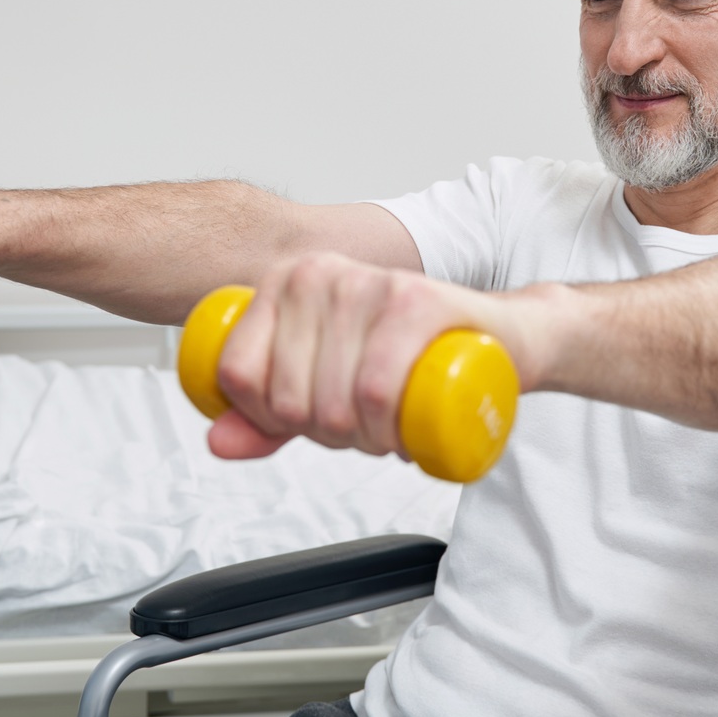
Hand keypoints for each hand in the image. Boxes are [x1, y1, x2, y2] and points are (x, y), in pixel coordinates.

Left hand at [207, 252, 535, 461]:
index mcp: (285, 283)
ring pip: (334, 401)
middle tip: (362, 430)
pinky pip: (375, 388)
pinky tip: (399, 432)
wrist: (501, 337)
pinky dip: (383, 427)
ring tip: (386, 430)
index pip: (239, 372)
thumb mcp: (325, 385)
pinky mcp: (416, 301)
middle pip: (289, 398)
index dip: (267, 420)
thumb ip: (265, 415)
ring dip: (362, 440)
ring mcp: (369, 283)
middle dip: (326, 436)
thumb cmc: (410, 356)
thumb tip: (216, 442)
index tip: (307, 423)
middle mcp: (320, 274)